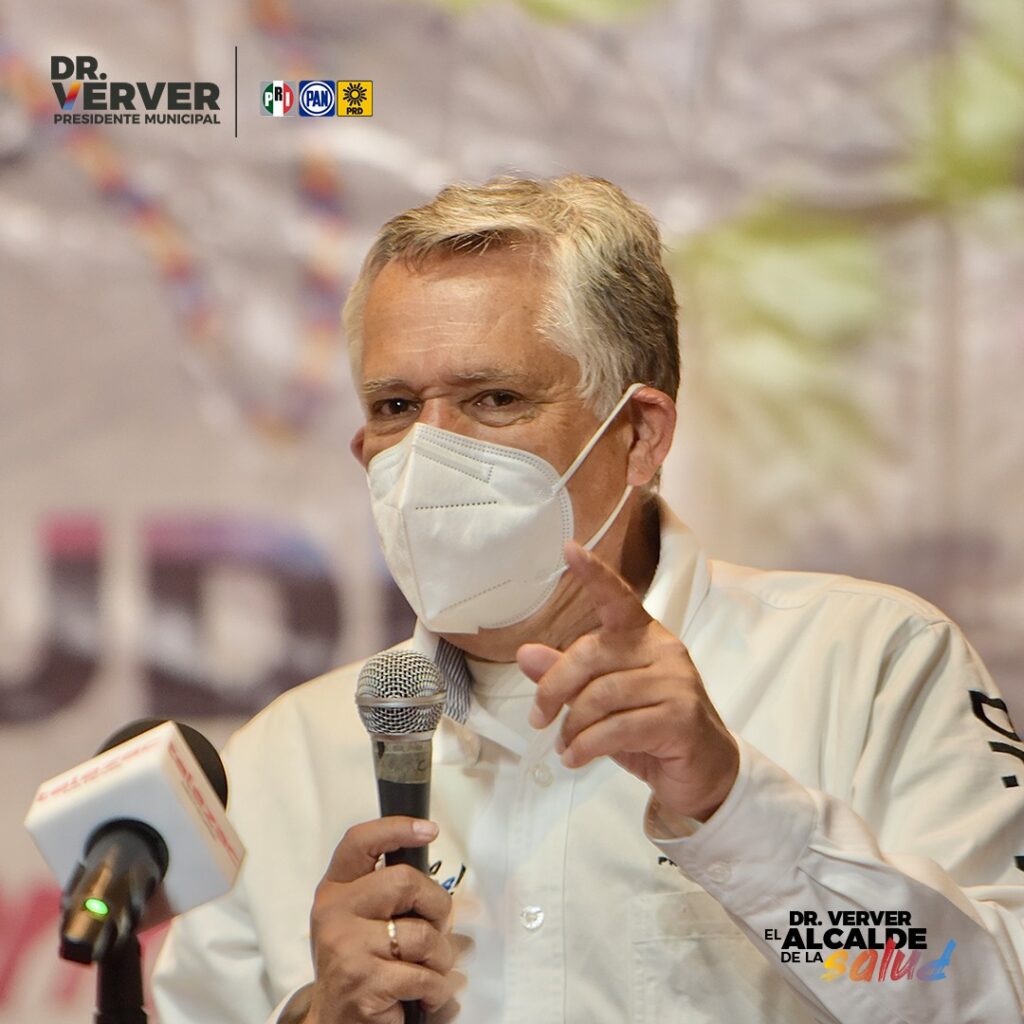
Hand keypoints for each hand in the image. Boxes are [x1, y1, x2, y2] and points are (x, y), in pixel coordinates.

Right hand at [307, 817, 455, 1023]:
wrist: (334, 1022)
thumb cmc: (358, 965)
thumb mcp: (365, 922)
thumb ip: (402, 900)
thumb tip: (469, 901)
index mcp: (335, 890)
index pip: (360, 842)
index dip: (396, 829)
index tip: (429, 830)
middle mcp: (335, 912)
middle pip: (405, 882)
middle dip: (437, 906)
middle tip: (439, 928)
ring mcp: (347, 946)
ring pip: (422, 934)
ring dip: (440, 957)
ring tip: (431, 969)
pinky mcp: (364, 981)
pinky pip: (423, 975)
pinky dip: (437, 989)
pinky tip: (426, 995)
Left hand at [518, 541, 738, 821]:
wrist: (703, 770)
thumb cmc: (649, 728)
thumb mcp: (602, 701)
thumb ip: (567, 675)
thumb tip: (525, 654)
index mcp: (644, 635)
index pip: (618, 598)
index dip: (594, 574)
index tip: (568, 549)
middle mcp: (663, 650)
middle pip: (592, 654)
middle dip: (555, 688)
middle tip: (538, 719)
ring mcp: (675, 683)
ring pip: (601, 695)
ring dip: (572, 726)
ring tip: (564, 745)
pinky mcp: (680, 718)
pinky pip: (617, 728)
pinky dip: (586, 746)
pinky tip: (575, 757)